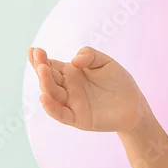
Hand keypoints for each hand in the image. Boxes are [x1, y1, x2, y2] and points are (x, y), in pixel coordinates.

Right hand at [28, 46, 146, 132]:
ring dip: (45, 83)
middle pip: (49, 78)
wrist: (134, 104)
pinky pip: (61, 114)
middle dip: (41, 67)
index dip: (40, 59)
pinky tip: (44, 97)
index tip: (33, 50)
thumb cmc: (118, 81)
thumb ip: (90, 55)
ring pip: (53, 94)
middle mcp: (67, 88)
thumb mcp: (105, 61)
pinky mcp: (77, 118)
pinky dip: (51, 107)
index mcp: (71, 73)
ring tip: (42, 70)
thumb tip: (74, 61)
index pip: (51, 65)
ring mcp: (71, 103)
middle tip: (38, 57)